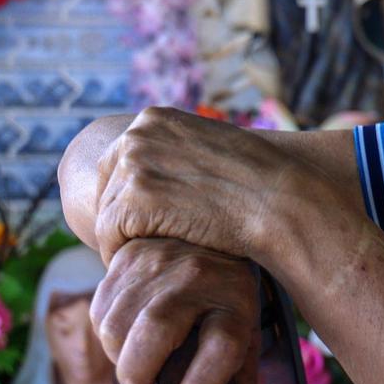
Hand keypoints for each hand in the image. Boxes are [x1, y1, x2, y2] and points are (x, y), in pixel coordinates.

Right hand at [90, 237, 266, 383]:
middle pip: (157, 328)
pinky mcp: (128, 257)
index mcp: (235, 305)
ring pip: (119, 323)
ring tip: (137, 365)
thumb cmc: (225, 301)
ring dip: (119, 357)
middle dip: (139, 371)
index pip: (223, 346)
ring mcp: (161, 265)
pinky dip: (106, 334)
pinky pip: (100, 307)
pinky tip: (124, 338)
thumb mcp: (244, 337)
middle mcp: (199, 281)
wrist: (203, 234)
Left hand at [93, 107, 308, 267]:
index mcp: (153, 119)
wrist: (278, 198)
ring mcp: (134, 164)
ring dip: (127, 239)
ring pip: (107, 215)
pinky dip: (123, 255)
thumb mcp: (207, 150)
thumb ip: (174, 155)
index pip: (117, 164)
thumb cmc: (255, 182)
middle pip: (106, 188)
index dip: (130, 199)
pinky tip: (151, 264)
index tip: (147, 224)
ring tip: (156, 255)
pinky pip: (109, 236)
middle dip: (122, 217)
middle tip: (146, 244)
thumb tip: (154, 180)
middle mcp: (138, 134)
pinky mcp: (135, 199)